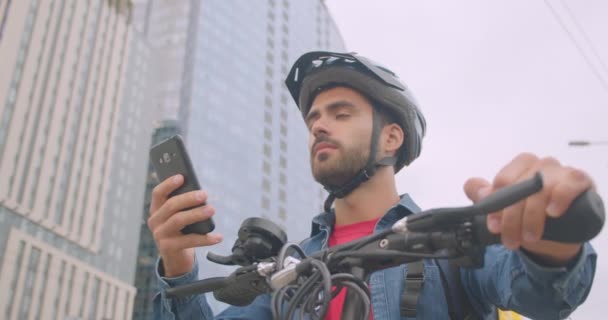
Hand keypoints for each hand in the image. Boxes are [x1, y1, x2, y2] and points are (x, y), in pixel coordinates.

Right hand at [147, 174, 222, 276]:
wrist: (176, 258)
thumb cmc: (181, 232)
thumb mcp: (179, 217)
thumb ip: (184, 206)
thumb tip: (201, 194)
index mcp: (156, 210)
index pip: (158, 193)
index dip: (168, 184)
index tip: (181, 177)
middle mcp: (155, 221)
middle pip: (171, 205)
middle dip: (189, 198)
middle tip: (205, 194)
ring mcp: (160, 235)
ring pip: (179, 220)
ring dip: (197, 214)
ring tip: (212, 209)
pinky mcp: (169, 248)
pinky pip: (189, 240)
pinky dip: (206, 238)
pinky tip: (218, 236)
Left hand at [463, 153, 593, 265]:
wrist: (561, 231)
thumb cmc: (531, 215)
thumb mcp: (506, 209)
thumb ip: (488, 198)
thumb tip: (480, 194)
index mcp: (519, 166)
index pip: (502, 181)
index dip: (495, 206)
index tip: (494, 227)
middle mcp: (539, 164)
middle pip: (519, 186)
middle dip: (511, 217)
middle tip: (510, 239)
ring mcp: (560, 171)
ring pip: (540, 189)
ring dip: (532, 217)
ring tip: (529, 238)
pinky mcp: (578, 180)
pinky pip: (569, 184)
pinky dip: (559, 199)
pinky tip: (552, 213)